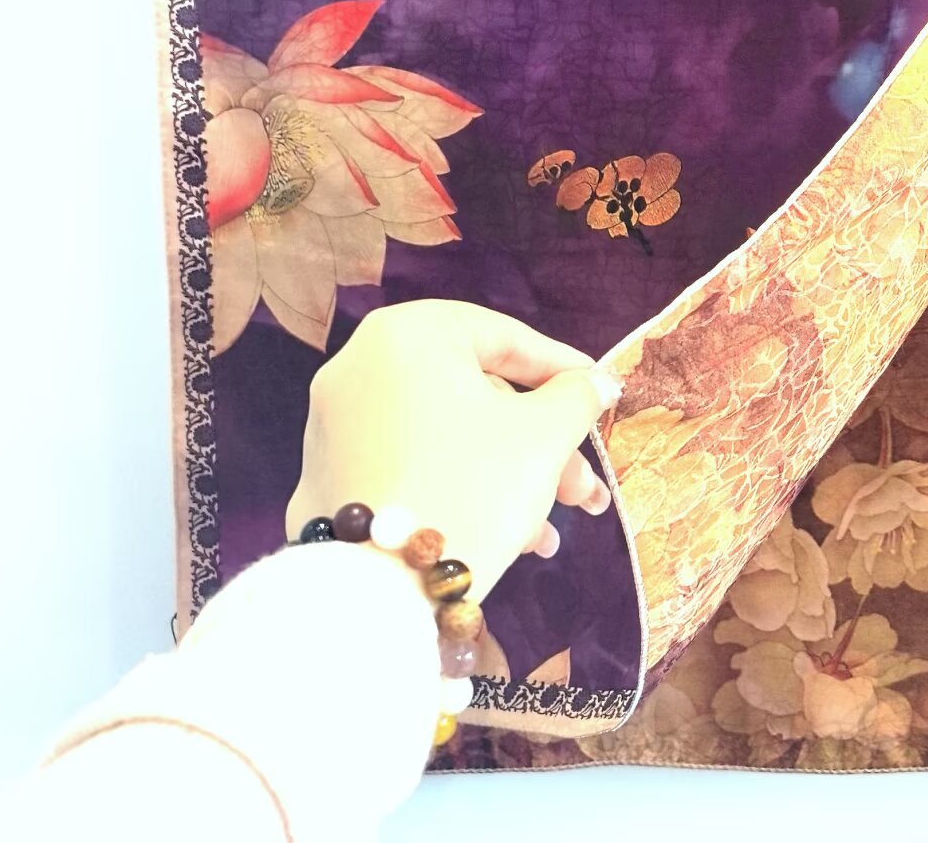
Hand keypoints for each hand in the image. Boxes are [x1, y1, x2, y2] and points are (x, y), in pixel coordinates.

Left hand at [284, 300, 622, 600]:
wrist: (380, 593)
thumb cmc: (470, 489)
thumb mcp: (543, 435)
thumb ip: (577, 396)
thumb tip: (597, 381)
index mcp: (407, 334)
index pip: (503, 338)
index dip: (562, 369)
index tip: (600, 393)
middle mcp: (359, 367)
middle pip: (476, 397)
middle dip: (540, 446)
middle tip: (584, 488)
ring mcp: (335, 427)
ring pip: (447, 437)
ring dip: (509, 477)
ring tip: (553, 533)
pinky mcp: (327, 480)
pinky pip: (411, 467)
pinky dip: (459, 488)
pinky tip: (508, 539)